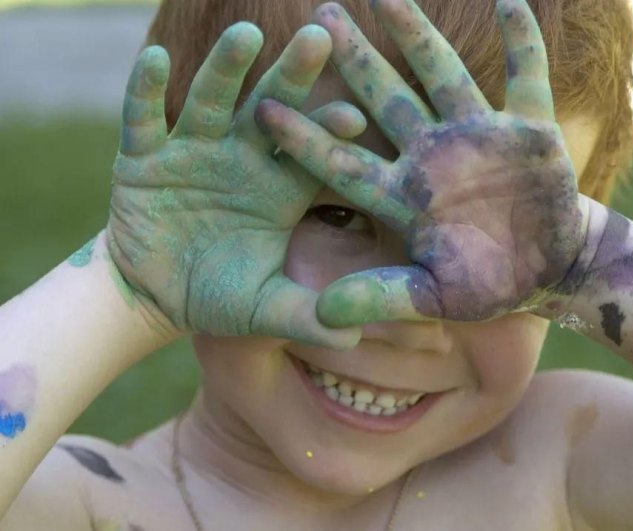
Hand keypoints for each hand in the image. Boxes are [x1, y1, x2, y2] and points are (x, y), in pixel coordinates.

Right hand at [107, 22, 364, 346]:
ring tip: (248, 36)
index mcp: (280, 188)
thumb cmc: (221, 296)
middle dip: (293, 75)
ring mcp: (194, 150)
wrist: (159, 295)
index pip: (311, 152)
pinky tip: (154, 59)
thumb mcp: (264, 309)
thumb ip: (305, 317)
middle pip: (271, 109)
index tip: (355, 115)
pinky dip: (145, 91)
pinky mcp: (144, 156)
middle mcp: (242, 158)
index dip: (329, 133)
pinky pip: (145, 118)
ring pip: (212, 100)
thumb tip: (354, 334)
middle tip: (320, 38)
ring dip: (227, 68)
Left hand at [256, 0, 586, 325]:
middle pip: (386, 98)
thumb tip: (323, 316)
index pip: (345, 160)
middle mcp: (435, 155)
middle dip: (355, 59)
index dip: (305, 137)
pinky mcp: (529, 127)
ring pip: (442, 74)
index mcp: (406, 195)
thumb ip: (382, 298)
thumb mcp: (435, 297)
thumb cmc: (490, 285)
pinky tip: (509, 0)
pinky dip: (523, 41)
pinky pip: (527, 75)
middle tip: (319, 16)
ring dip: (418, 35)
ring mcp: (481, 135)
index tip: (262, 107)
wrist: (551, 268)